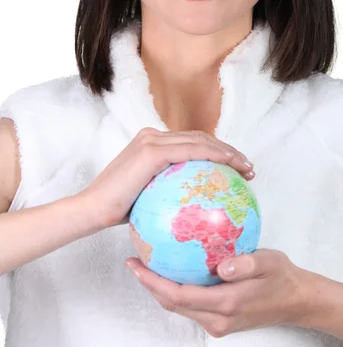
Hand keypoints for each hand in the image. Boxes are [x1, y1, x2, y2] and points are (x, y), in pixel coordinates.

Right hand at [79, 128, 254, 228]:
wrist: (92, 210)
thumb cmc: (118, 210)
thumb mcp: (150, 197)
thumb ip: (169, 190)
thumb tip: (195, 205)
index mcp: (152, 143)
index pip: (192, 143)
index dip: (218, 152)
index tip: (238, 169)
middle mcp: (153, 135)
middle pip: (200, 138)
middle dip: (228, 150)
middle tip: (248, 168)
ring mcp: (152, 140)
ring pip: (200, 140)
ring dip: (228, 152)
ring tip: (247, 169)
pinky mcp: (152, 151)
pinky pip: (192, 150)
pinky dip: (214, 155)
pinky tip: (231, 166)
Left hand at [126, 248, 309, 337]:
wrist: (297, 301)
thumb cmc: (282, 278)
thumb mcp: (270, 262)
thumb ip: (248, 264)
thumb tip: (223, 267)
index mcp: (227, 303)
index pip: (179, 295)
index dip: (154, 282)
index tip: (137, 265)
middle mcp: (218, 318)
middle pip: (173, 305)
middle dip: (150, 285)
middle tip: (134, 261)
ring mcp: (218, 322)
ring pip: (179, 307)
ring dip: (160, 288)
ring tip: (147, 264)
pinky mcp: (220, 320)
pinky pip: (190, 306)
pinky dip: (175, 290)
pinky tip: (173, 270)